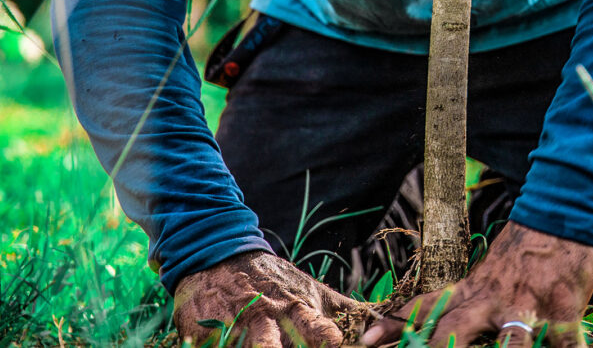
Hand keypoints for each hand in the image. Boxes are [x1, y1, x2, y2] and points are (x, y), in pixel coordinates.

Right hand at [173, 250, 365, 347]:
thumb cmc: (274, 282)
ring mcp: (234, 328)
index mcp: (297, 309)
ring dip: (259, 347)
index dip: (325, 336)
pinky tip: (224, 345)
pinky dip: (223, 346)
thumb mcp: (310, 290)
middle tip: (286, 347)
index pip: (317, 329)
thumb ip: (348, 310)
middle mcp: (267, 320)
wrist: (218, 255)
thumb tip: (387, 322)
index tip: (335, 340)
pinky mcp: (205, 336)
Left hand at [361, 222, 592, 347]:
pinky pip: (567, 346)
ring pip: (511, 346)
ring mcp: (529, 307)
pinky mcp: (564, 314)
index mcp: (474, 290)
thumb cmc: (526, 248)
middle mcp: (494, 300)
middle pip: (455, 332)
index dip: (396, 325)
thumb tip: (445, 323)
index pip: (427, 308)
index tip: (366, 340)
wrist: (563, 214)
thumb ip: (471, 299)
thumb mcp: (490, 272)